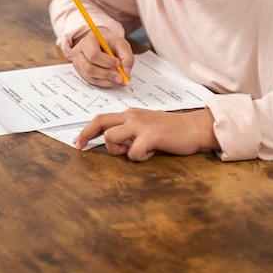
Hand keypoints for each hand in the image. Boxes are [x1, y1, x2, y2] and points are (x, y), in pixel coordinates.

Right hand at [71, 28, 133, 87]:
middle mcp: (79, 52)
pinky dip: (104, 83)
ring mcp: (78, 63)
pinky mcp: (81, 72)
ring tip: (119, 79)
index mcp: (88, 41)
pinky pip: (92, 81)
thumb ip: (127, 57)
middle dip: (107, 74)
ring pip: (90, 76)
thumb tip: (127, 74)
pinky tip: (113, 81)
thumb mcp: (121, 44)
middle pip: (89, 68)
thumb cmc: (110, 42)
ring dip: (107, 80)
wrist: (102, 43)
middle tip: (121, 77)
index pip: (93, 54)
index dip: (106, 62)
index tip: (118, 63)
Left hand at [74, 108, 219, 160]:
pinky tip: (152, 151)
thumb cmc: (171, 130)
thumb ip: (130, 131)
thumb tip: (113, 143)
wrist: (193, 128)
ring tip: (137, 150)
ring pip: (111, 137)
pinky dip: (140, 157)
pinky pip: (132, 153)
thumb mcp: (146, 126)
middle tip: (80, 147)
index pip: (103, 118)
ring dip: (119, 150)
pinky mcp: (150, 136)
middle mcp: (132, 116)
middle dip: (87, 135)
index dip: (87, 130)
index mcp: (131, 114)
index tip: (78, 141)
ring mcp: (140, 125)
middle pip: (100, 122)